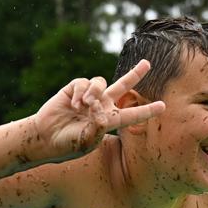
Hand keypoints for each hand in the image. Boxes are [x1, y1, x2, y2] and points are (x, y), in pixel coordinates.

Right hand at [34, 60, 165, 155]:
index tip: (163, 106)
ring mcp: (88, 97)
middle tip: (148, 63)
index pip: (131, 115)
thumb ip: (96, 128)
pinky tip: (74, 104)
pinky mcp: (74, 89)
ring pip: (101, 82)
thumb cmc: (67, 144)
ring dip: (94, 92)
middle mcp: (101, 106)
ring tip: (84, 105)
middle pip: (122, 86)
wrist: (45, 137)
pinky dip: (81, 92)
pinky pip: (84, 82)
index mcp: (108, 122)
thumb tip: (101, 111)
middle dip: (135, 74)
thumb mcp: (85, 142)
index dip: (147, 110)